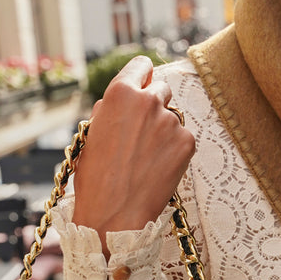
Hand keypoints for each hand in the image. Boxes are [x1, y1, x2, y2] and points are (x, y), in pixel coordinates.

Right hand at [72, 56, 195, 255]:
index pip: (141, 65)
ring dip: (163, 129)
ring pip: (173, 116)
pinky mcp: (188, 142)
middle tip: (141, 131)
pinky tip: (158, 166)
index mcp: (121, 93)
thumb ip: (111, 108)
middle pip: (161, 88)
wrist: (116, 214)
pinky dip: (174, 148)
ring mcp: (172, 121)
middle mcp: (149, 100)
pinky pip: (183, 137)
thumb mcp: (93, 133)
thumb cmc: (96, 176)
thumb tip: (128, 94)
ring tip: (146, 156)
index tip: (143, 83)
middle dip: (153, 103)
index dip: (140, 76)